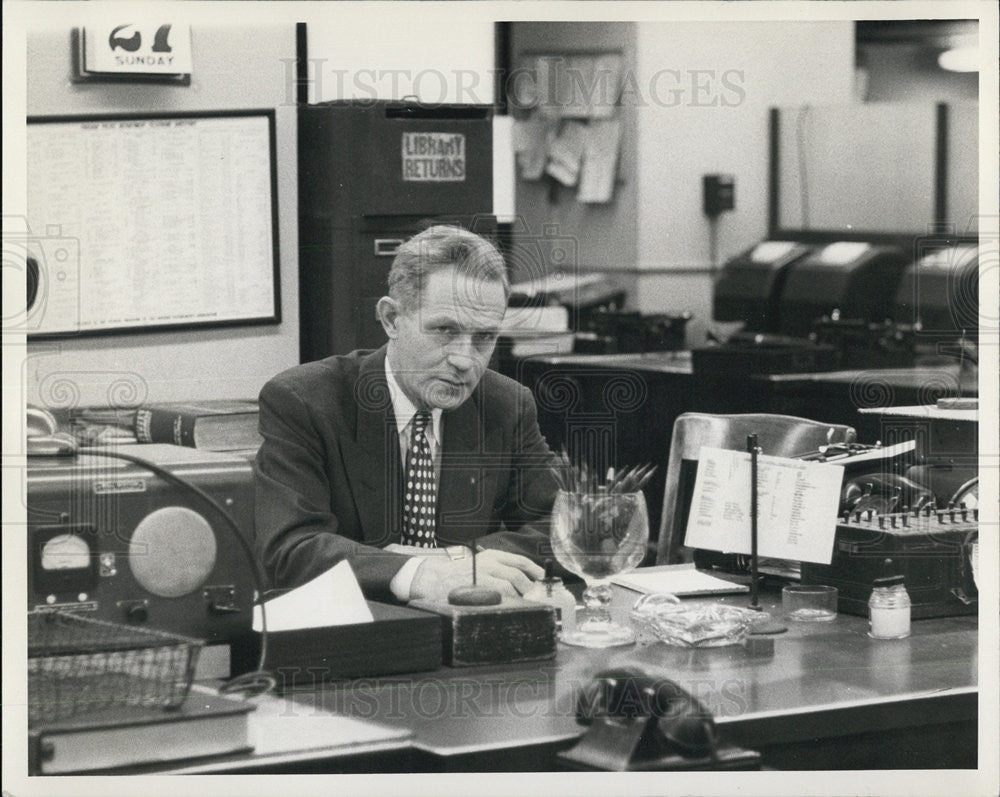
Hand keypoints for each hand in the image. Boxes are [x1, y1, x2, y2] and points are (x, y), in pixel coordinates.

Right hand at [410, 548, 543, 602]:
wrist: (434, 579)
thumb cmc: (460, 575)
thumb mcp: (481, 564)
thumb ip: (500, 569)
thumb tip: (525, 581)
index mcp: (492, 555)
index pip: (520, 561)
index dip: (535, 570)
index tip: (543, 579)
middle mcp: (489, 562)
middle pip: (518, 575)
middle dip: (529, 588)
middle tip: (534, 597)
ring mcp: (483, 576)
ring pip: (511, 586)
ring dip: (520, 596)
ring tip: (522, 603)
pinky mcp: (478, 588)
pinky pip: (499, 596)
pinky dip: (508, 601)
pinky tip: (508, 606)